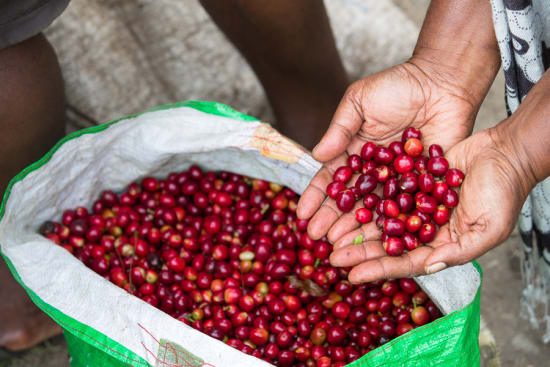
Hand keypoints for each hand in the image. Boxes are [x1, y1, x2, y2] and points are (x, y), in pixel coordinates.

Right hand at [297, 59, 478, 241]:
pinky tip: (379, 239)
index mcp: (353, 152)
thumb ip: (339, 128)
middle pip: (349, 200)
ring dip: (356, 227)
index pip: (330, 178)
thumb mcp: (359, 101)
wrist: (443, 82)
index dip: (316, 197)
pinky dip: (391, 223)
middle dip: (331, 218)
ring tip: (340, 244)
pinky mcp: (422, 185)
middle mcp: (373, 170)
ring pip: (373, 208)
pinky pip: (405, 207)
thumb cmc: (398, 86)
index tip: (302, 214)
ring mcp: (397, 180)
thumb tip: (317, 156)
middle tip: (317, 237)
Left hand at [329, 127, 532, 281]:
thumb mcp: (489, 228)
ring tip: (329, 234)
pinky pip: (383, 191)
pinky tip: (344, 200)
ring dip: (355, 226)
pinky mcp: (410, 181)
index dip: (378, 269)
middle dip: (359, 251)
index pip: (404, 262)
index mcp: (440, 245)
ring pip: (379, 219)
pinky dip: (364, 197)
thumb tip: (428, 266)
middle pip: (385, 243)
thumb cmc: (504, 192)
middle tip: (330, 256)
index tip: (351, 275)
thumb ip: (460, 251)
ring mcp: (415, 205)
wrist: (505, 152)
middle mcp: (424, 229)